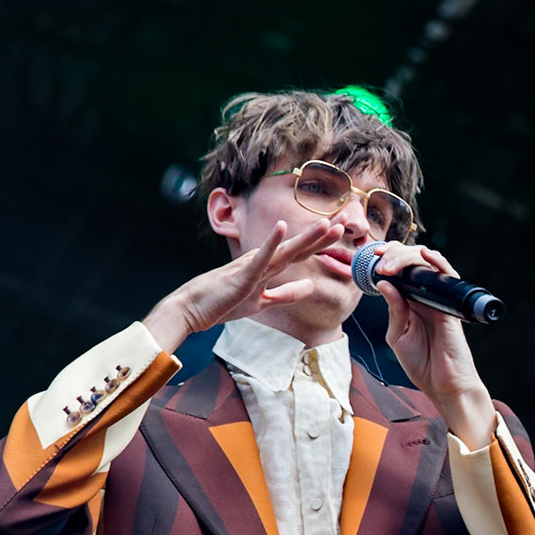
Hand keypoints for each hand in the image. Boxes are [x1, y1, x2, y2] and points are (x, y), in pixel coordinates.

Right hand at [142, 218, 340, 349]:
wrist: (192, 310)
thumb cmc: (223, 303)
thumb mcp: (262, 301)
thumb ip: (287, 294)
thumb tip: (311, 287)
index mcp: (267, 268)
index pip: (298, 254)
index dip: (319, 245)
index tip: (339, 234)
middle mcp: (262, 262)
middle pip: (296, 249)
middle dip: (319, 238)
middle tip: (342, 224)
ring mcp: (252, 267)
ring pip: (284, 250)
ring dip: (304, 237)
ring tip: (324, 224)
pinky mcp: (242, 276)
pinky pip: (260, 258)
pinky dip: (271, 243)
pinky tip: (281, 227)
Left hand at [375, 243, 495, 445]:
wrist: (444, 386)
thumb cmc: (422, 364)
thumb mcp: (398, 335)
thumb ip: (393, 310)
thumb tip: (385, 284)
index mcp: (411, 302)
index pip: (401, 271)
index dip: (387, 259)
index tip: (371, 256)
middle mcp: (426, 296)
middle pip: (412, 262)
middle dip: (393, 255)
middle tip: (378, 259)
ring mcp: (439, 299)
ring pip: (428, 263)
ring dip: (407, 257)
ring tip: (389, 264)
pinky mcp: (449, 306)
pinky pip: (447, 277)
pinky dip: (438, 262)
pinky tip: (425, 254)